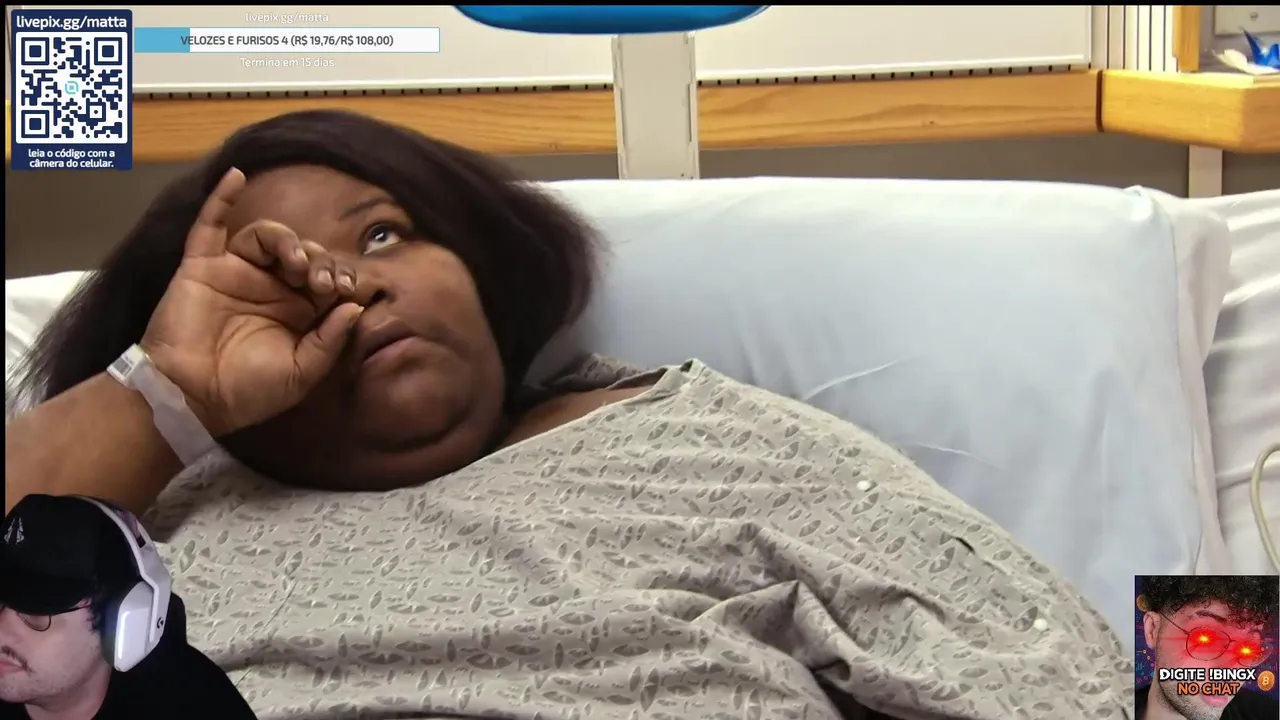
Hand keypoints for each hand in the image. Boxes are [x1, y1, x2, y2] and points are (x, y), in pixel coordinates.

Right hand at [139, 168, 364, 436]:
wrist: (193, 398)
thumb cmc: (249, 391)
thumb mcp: (303, 372)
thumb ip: (331, 339)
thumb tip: (356, 306)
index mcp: (296, 311)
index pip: (325, 278)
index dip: (340, 276)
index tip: (347, 289)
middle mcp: (269, 287)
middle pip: (303, 252)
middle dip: (320, 261)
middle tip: (322, 282)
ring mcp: (235, 272)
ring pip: (267, 236)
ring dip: (288, 241)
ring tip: (297, 263)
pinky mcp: (202, 266)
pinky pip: (209, 225)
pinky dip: (221, 198)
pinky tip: (236, 175)